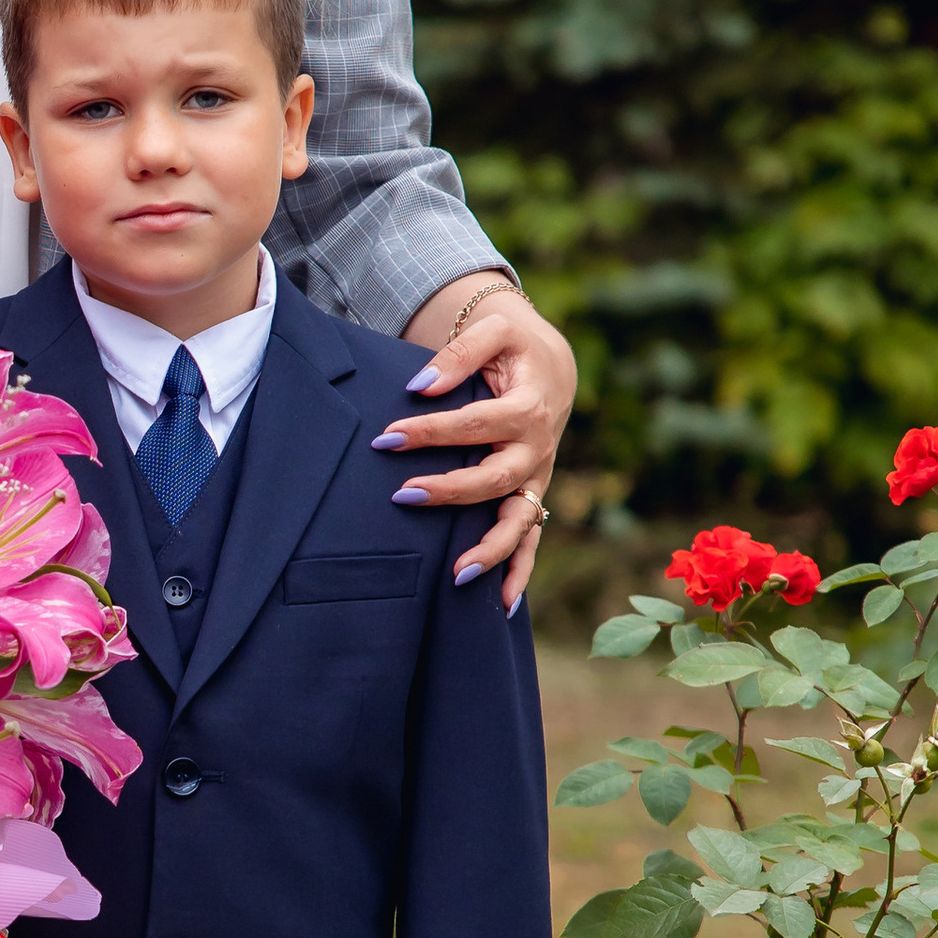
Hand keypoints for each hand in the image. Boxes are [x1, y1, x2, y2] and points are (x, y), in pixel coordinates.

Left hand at [376, 284, 576, 614]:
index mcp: (529, 407)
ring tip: (457, 574)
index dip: (432, 432)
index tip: (387, 437)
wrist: (550, 364)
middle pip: (497, 479)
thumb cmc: (513, 346)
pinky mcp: (532, 495)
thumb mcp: (493, 332)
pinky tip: (500, 605)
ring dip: (492, 549)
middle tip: (404, 494)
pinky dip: (519, 572)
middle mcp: (538, 449)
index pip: (477, 423)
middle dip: (452, 491)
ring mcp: (537, 478)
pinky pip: (531, 539)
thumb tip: (417, 388)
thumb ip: (457, 355)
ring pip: (520, 521)